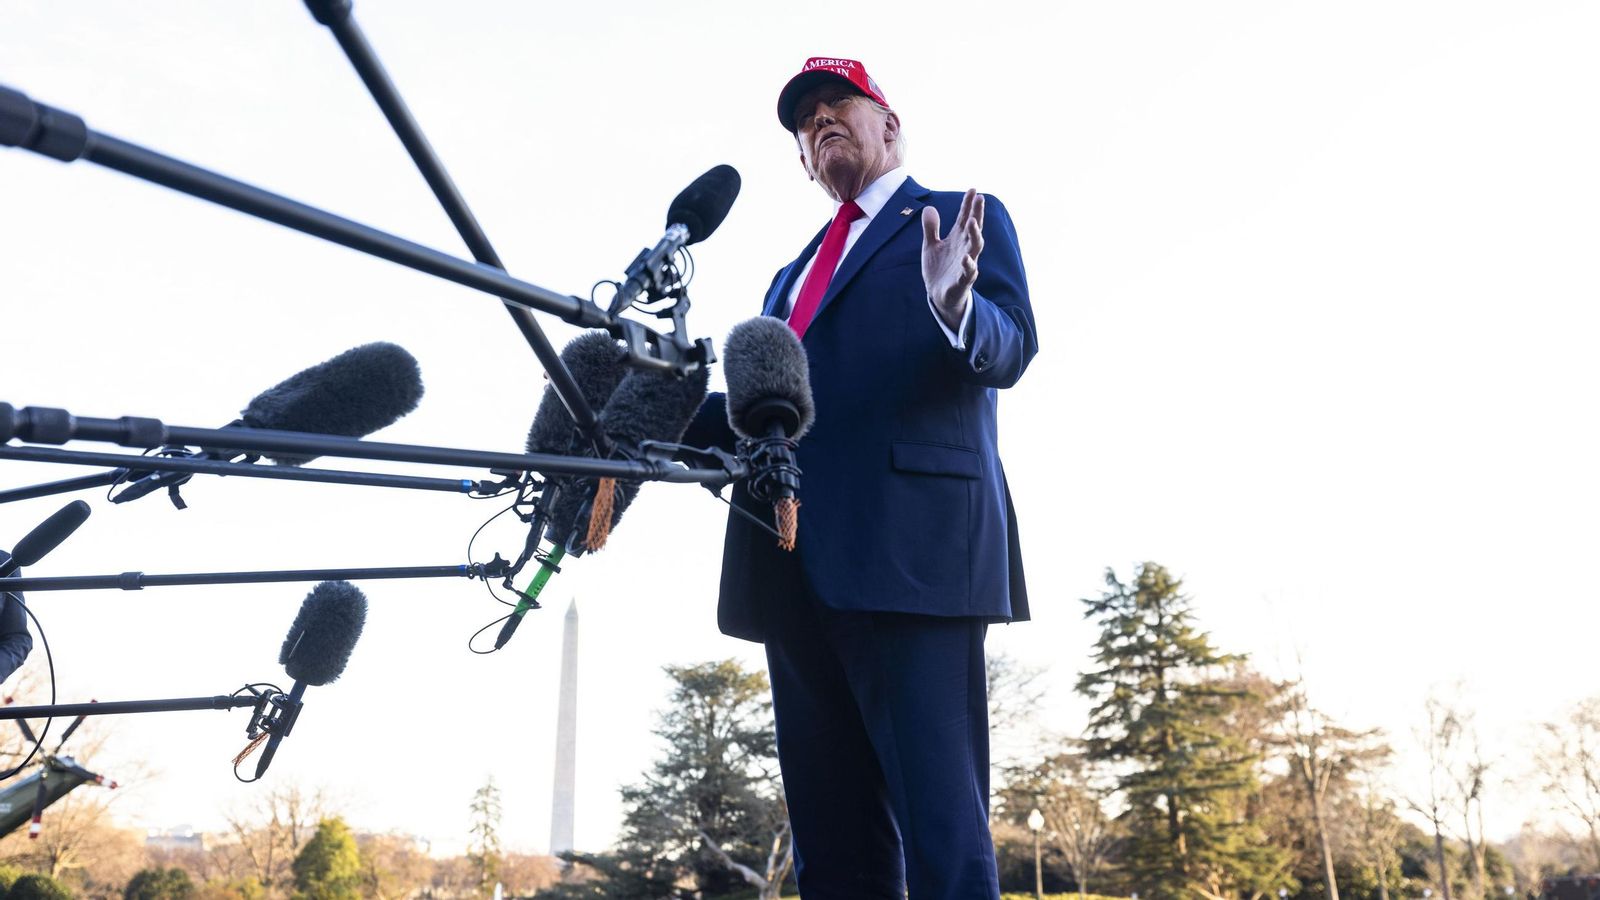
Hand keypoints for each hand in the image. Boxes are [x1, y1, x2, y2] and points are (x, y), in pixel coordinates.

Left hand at [921, 189, 984, 328]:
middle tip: (980, 198)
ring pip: (975, 247)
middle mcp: (965, 248)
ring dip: (974, 234)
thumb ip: (931, 228)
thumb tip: (929, 207)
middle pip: (973, 228)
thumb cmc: (939, 268)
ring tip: (972, 221)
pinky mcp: (962, 280)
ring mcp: (965, 263)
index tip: (973, 189)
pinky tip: (965, 258)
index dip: (968, 204)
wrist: (939, 295)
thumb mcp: (930, 245)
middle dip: (977, 214)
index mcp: (958, 238)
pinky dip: (968, 265)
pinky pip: (968, 271)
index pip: (964, 218)